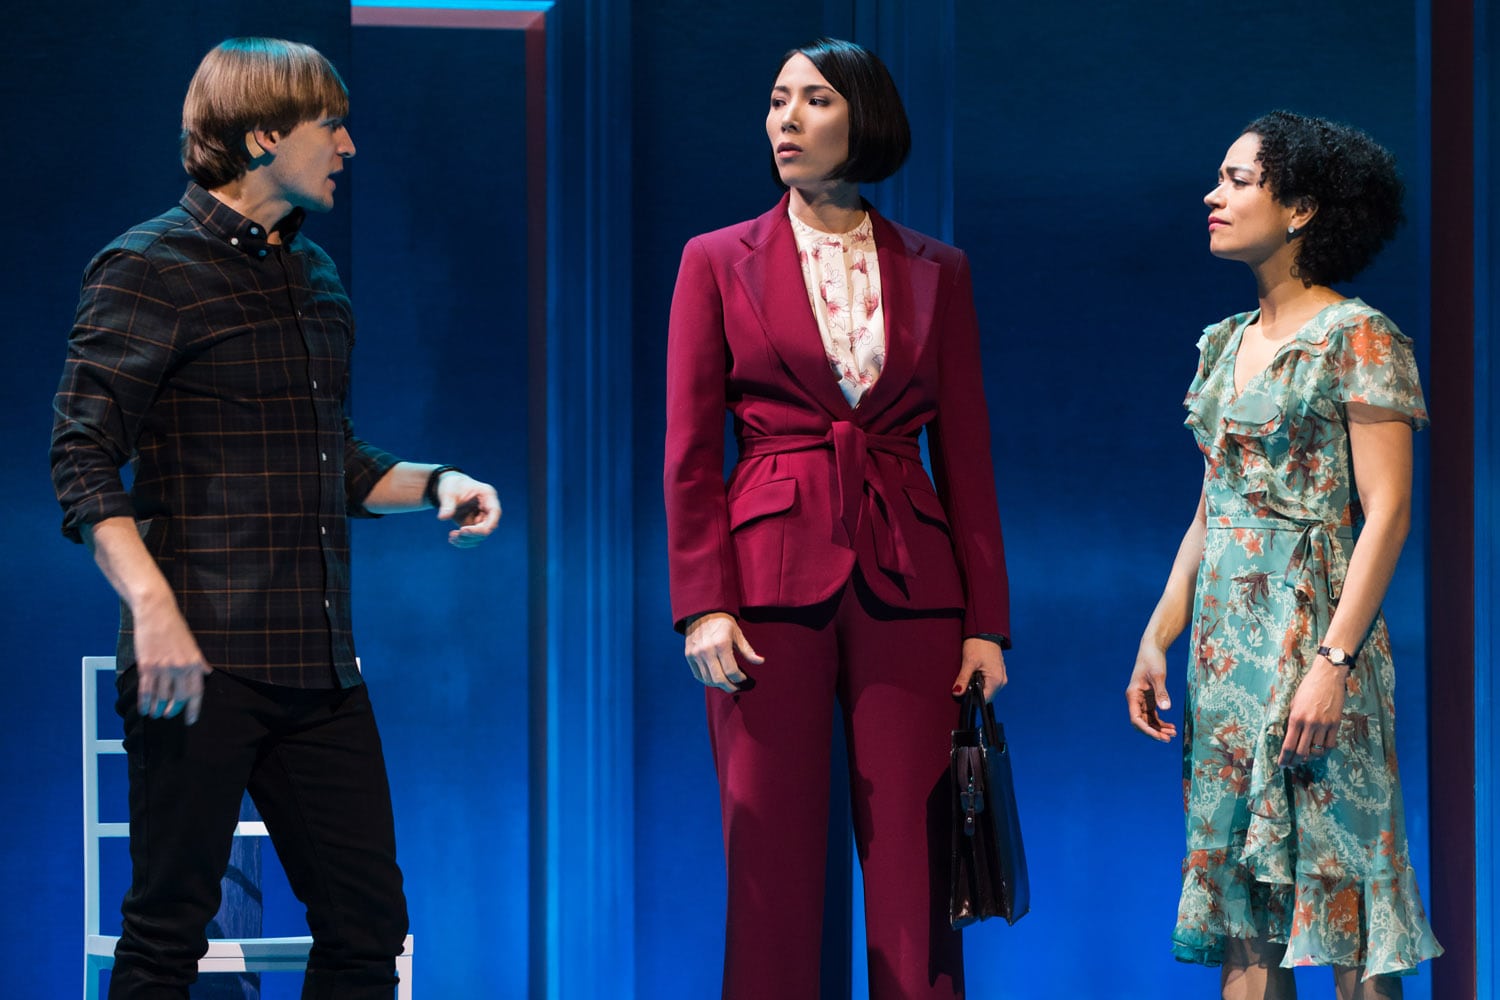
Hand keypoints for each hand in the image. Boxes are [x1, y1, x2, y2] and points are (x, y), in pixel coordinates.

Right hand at [132, 592, 210, 724]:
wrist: (156, 612)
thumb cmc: (175, 628)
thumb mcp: (192, 645)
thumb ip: (199, 662)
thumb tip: (207, 673)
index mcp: (194, 663)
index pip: (196, 692)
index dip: (193, 709)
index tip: (190, 720)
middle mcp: (180, 667)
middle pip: (179, 698)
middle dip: (174, 710)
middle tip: (170, 715)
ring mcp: (163, 667)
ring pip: (161, 696)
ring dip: (158, 708)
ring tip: (156, 714)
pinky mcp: (147, 665)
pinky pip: (146, 690)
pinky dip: (145, 702)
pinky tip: (145, 709)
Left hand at [435, 472, 501, 547]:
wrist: (446, 487)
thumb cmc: (450, 485)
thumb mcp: (448, 493)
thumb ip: (447, 505)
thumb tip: (443, 517)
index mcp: (487, 495)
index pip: (494, 513)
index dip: (484, 525)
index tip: (464, 530)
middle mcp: (488, 508)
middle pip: (488, 527)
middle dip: (472, 535)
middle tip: (455, 534)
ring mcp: (482, 517)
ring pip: (481, 535)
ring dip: (467, 540)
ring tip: (451, 537)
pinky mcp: (474, 525)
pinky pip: (473, 537)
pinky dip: (463, 541)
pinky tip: (452, 539)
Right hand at [684, 612, 763, 692]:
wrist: (702, 611)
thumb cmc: (723, 622)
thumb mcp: (737, 634)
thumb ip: (748, 650)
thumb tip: (761, 661)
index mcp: (721, 644)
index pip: (731, 671)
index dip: (739, 678)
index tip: (743, 678)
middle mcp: (707, 651)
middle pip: (719, 679)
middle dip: (729, 687)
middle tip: (736, 687)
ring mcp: (696, 654)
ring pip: (708, 679)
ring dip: (718, 685)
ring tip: (726, 683)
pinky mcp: (689, 656)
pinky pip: (698, 675)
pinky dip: (707, 680)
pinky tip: (715, 679)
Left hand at [951, 637, 1006, 700]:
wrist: (985, 631)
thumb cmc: (979, 645)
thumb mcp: (969, 662)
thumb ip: (963, 679)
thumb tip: (957, 693)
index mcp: (996, 680)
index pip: (984, 700)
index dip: (972, 698)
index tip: (963, 691)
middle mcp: (1002, 681)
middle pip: (986, 696)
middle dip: (975, 692)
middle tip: (966, 681)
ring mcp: (1001, 676)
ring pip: (987, 690)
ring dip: (978, 686)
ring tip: (970, 674)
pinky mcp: (998, 672)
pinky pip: (989, 683)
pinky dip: (981, 681)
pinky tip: (975, 672)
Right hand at [1127, 641, 1176, 741]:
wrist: (1152, 648)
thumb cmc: (1153, 660)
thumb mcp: (1158, 676)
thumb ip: (1161, 693)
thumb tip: (1165, 709)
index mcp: (1132, 695)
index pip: (1136, 719)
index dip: (1147, 730)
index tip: (1159, 736)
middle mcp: (1135, 700)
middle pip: (1142, 722)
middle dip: (1154, 732)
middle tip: (1169, 739)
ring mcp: (1141, 700)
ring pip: (1148, 720)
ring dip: (1159, 728)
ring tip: (1173, 734)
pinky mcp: (1149, 698)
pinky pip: (1153, 715)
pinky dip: (1161, 722)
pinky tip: (1172, 726)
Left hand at [1278, 658, 1347, 765]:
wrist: (1327, 677)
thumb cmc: (1307, 687)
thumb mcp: (1294, 703)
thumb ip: (1293, 721)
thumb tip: (1290, 737)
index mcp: (1296, 718)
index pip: (1288, 745)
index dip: (1284, 758)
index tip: (1282, 764)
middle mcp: (1310, 723)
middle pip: (1301, 752)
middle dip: (1294, 762)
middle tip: (1291, 765)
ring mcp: (1324, 725)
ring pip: (1316, 751)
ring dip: (1309, 758)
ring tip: (1304, 759)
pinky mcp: (1336, 724)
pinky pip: (1330, 744)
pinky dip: (1323, 751)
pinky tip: (1318, 751)